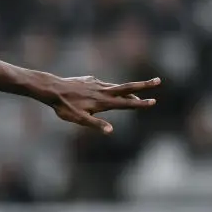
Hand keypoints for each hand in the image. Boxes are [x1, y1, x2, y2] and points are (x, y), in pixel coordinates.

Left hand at [45, 75, 159, 133]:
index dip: (140, 104)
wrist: (52, 89)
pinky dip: (110, 88)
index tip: (154, 101)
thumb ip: (95, 124)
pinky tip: (107, 91)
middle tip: (158, 80)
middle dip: (144, 85)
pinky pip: (103, 85)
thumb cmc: (65, 107)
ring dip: (128, 89)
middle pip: (128, 87)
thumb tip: (111, 131)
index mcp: (103, 101)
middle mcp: (103, 91)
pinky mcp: (90, 80)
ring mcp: (97, 83)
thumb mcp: (79, 119)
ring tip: (136, 93)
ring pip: (116, 86)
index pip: (126, 103)